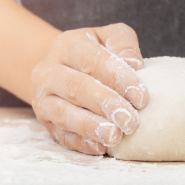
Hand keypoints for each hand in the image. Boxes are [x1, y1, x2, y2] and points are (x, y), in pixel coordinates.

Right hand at [31, 23, 148, 154]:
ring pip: (64, 114)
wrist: (60, 69)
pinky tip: (101, 147)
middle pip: (76, 88)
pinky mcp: (45, 122)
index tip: (141, 96)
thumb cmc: (93, 54)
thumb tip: (134, 63)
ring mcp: (43, 98)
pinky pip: (61, 135)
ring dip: (91, 127)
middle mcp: (49, 71)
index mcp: (68, 45)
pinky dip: (82, 143)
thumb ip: (123, 43)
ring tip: (115, 136)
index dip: (118, 78)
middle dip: (106, 105)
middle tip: (130, 121)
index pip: (93, 60)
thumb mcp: (108, 37)